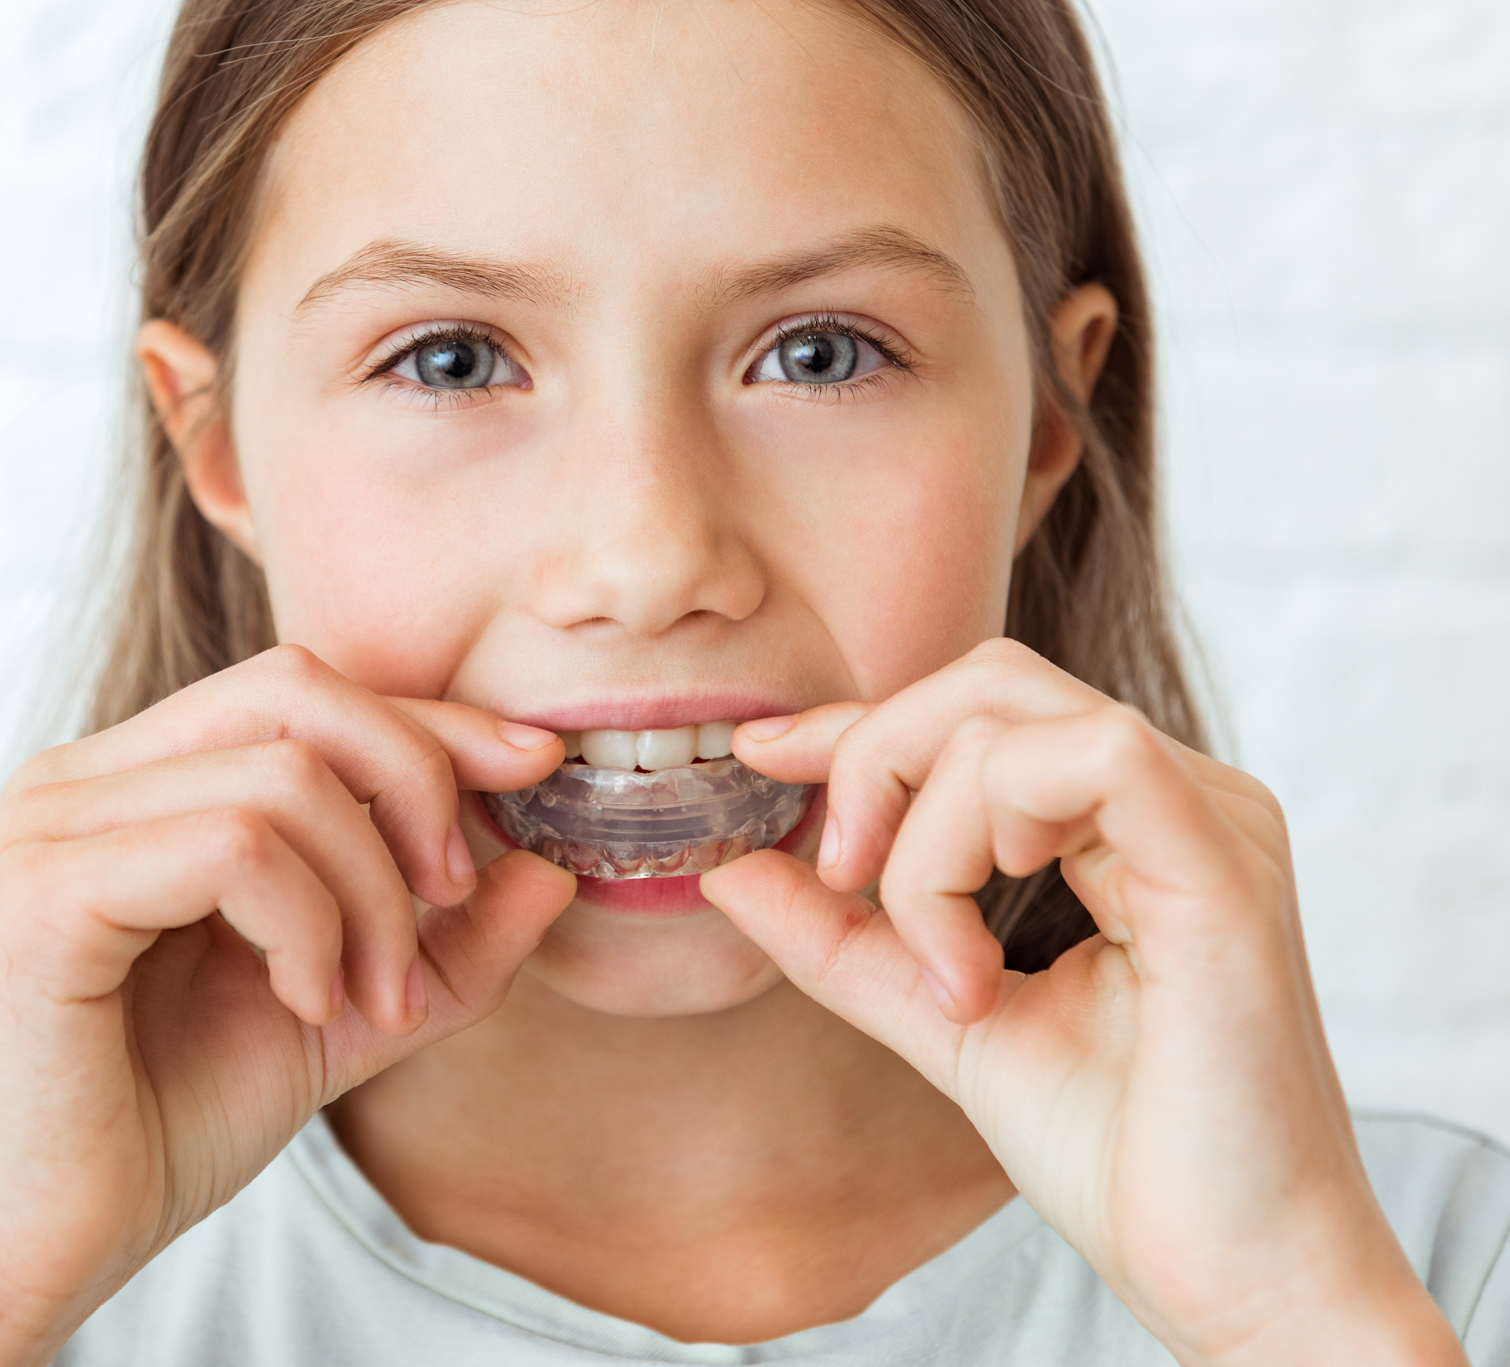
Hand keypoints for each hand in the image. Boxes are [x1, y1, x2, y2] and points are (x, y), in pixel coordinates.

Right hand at [0, 645, 573, 1366]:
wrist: (41, 1245)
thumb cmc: (164, 1122)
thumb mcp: (343, 1012)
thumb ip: (445, 944)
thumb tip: (553, 867)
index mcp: (142, 781)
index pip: (308, 693)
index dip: (432, 719)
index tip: (533, 768)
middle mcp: (86, 775)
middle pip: (300, 691)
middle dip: (416, 785)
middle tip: (451, 902)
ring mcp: (56, 820)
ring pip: (285, 776)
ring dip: (371, 894)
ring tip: (367, 999)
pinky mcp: (48, 886)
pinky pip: (236, 845)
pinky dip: (307, 926)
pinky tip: (302, 1004)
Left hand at [700, 639, 1466, 1365]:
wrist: (1240, 1282)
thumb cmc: (1125, 1158)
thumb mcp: (946, 1022)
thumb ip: (846, 941)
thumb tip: (731, 870)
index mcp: (1132, 825)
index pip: (980, 714)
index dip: (858, 724)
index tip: (759, 755)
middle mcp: (1183, 799)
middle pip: (988, 682)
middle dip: (874, 756)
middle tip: (840, 876)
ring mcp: (1211, 821)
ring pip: (1010, 720)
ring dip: (924, 836)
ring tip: (941, 973)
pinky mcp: (1223, 867)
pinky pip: (1090, 758)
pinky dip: (984, 839)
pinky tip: (973, 956)